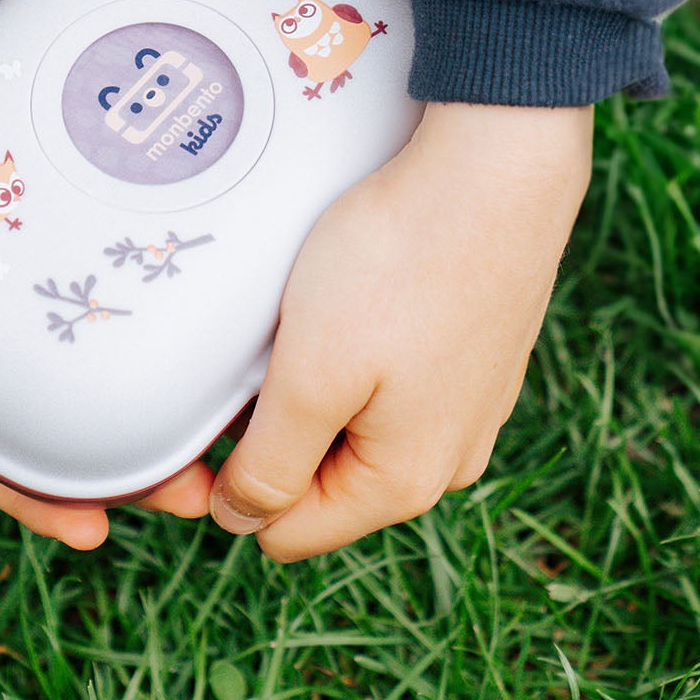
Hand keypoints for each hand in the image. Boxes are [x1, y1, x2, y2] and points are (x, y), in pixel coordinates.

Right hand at [0, 0, 211, 547]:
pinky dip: (183, 310)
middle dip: (134, 466)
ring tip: (242, 428)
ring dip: (178, 402)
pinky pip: (141, 277)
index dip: (33, 493)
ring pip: (121, 358)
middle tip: (199, 491)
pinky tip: (235, 324)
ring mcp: (57, 271)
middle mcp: (8, 320)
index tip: (93, 532)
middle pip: (72, 416)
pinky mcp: (98, 218)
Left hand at [209, 101, 593, 561]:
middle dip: (270, 430)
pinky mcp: (468, 355)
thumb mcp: (312, 377)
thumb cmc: (396, 265)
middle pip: (316, 480)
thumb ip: (273, 466)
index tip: (205, 415)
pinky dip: (351, 352)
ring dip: (309, 386)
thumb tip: (242, 523)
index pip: (282, 532)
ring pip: (348, 425)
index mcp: (403, 483)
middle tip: (250, 352)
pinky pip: (386, 381)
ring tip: (299, 319)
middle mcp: (445, 460)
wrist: (494, 167)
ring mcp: (464, 406)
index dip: (227, 483)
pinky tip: (344, 299)